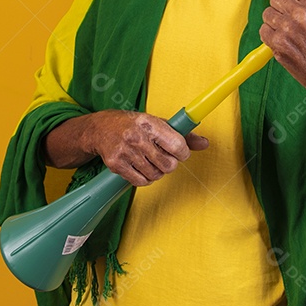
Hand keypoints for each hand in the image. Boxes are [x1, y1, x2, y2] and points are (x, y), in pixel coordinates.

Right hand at [82, 110, 208, 186]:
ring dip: (157, 172)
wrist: (100, 128)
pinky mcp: (116, 165)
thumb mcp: (157, 123)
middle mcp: (136, 137)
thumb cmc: (133, 125)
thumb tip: (205, 143)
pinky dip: (145, 178)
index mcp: (149, 123)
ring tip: (150, 161)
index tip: (179, 152)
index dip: (183, 153)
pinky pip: (141, 182)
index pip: (178, 146)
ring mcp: (125, 152)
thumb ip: (182, 134)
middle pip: (168, 165)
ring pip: (155, 175)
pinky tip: (141, 168)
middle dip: (169, 164)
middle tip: (162, 157)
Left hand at [259, 0, 305, 100]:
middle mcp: (303, 15)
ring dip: (276, 20)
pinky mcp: (277, 46)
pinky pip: (263, 30)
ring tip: (290, 30)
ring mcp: (288, 31)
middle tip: (295, 17)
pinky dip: (271, 34)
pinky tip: (284, 40)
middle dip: (284, 5)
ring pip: (268, 12)